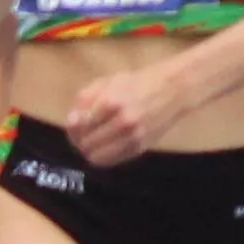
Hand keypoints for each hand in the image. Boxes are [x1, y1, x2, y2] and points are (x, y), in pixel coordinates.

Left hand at [60, 57, 189, 166]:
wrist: (173, 89)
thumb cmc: (137, 82)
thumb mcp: (107, 81)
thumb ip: (85, 99)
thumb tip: (71, 122)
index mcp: (110, 102)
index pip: (79, 127)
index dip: (72, 129)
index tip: (74, 126)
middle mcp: (122, 122)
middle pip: (86, 144)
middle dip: (79, 141)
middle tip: (81, 136)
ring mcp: (133, 137)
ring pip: (97, 157)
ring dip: (90, 151)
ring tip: (92, 143)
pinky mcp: (140, 147)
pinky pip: (113, 161)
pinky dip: (104, 156)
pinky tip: (105, 147)